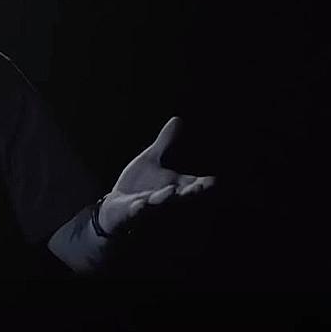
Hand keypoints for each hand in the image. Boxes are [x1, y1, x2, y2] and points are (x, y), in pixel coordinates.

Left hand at [96, 116, 215, 235]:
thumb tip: (177, 119)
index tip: (213, 181)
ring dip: (165, 197)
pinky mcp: (131, 212)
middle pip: (181, 196)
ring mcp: (148, 206)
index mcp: (173, 185)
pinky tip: (139, 204)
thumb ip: (164, 143)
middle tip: (199, 187)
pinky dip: (139, 209)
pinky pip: (136, 211)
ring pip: (159, 203)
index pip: (192, 185)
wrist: (116, 205)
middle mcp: (164, 197)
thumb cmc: (139, 183)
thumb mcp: (151, 159)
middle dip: (190, 192)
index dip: (203, 184)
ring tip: (172, 190)